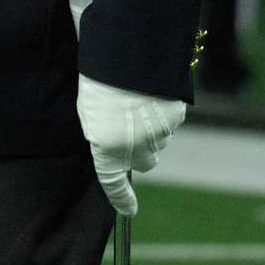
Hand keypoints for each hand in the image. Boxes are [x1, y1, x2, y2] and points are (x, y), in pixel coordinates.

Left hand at [76, 74, 184, 215]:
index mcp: (108, 150)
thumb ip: (101, 135)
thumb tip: (113, 143)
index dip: (122, 200)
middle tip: (133, 129)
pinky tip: (152, 92)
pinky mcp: (175, 116)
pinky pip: (171, 120)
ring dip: (153, 129)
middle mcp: (136, 149)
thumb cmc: (99, 81)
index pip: (113, 184)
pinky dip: (163, 112)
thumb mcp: (89, 112)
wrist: (127, 54)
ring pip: (160, 140)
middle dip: (143, 152)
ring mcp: (159, 134)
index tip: (129, 211)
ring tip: (138, 101)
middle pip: (147, 162)